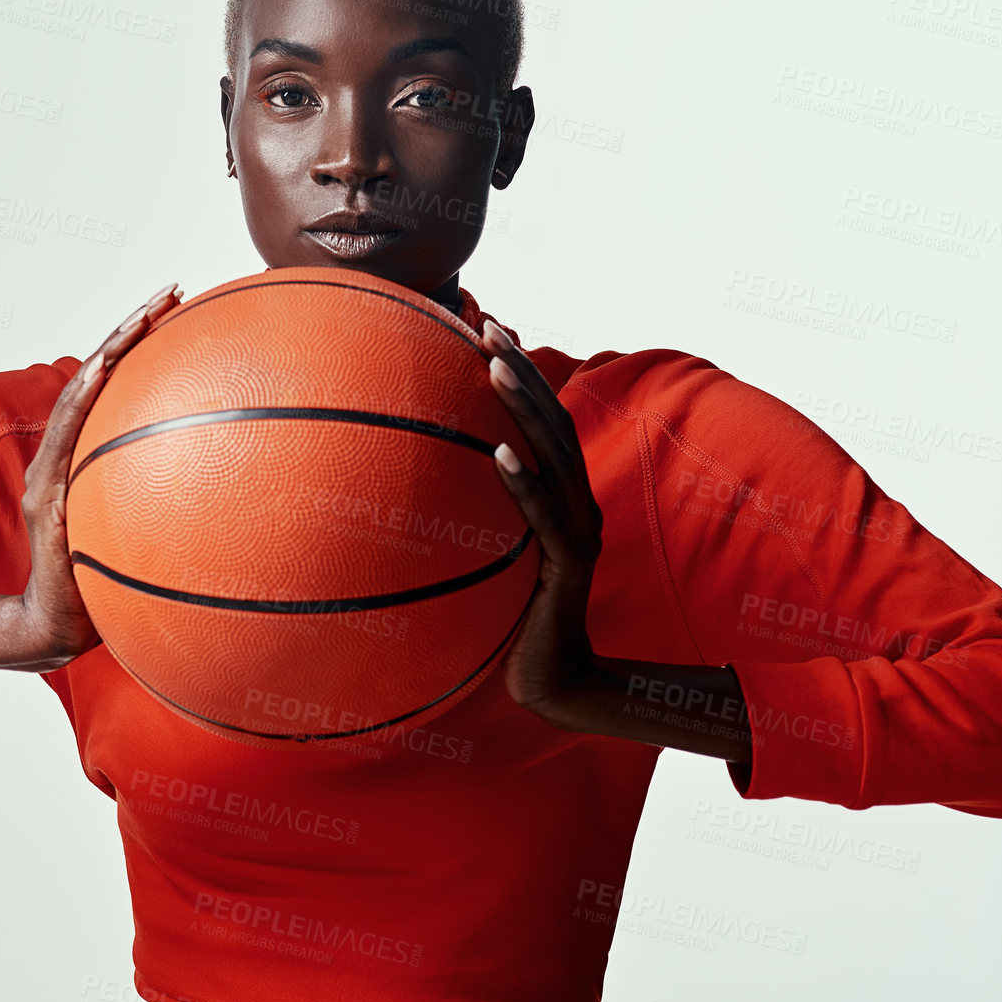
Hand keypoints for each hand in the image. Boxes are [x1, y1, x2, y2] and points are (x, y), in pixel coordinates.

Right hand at [9, 281, 183, 669]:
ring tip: (138, 318)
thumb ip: (173, 503)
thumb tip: (245, 484)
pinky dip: (80, 406)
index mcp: (89, 456)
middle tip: (170, 290)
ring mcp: (51, 475)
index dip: (144, 340)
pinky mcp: (45, 500)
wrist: (59, 624)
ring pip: (78, 398)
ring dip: (109, 354)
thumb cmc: (108, 584)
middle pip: (97, 376)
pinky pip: (64, 443)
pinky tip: (99, 375)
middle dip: (132, 328)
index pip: (117, 384)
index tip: (182, 302)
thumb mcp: (148, 534)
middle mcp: (65, 454)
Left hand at [482, 318, 605, 725]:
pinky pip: (545, 519)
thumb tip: (422, 478)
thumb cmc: (511, 614)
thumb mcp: (493, 554)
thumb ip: (476, 515)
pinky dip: (525, 484)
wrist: (552, 678)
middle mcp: (577, 503)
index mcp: (562, 494)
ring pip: (555, 457)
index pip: (542, 417)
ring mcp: (578, 532)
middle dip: (520, 371)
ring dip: (524, 410)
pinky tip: (499, 456)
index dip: (519, 369)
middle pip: (552, 422)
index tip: (486, 324)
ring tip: (494, 369)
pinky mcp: (569, 566)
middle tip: (488, 327)